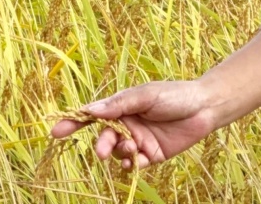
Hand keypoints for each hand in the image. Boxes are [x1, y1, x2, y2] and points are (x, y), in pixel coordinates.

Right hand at [49, 80, 217, 170]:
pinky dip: (131, 165)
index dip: (74, 122)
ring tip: (131, 149)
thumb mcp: (145, 95)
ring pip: (118, 153)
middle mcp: (127, 124)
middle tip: (102, 151)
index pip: (93, 115)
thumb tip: (90, 110)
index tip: (55, 131)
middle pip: (104, 137)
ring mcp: (139, 141)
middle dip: (101, 144)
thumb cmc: (174, 95)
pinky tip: (135, 160)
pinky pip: (135, 165)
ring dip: (119, 153)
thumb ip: (118, 105)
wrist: (204, 107)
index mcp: (122, 106)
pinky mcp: (152, 156)